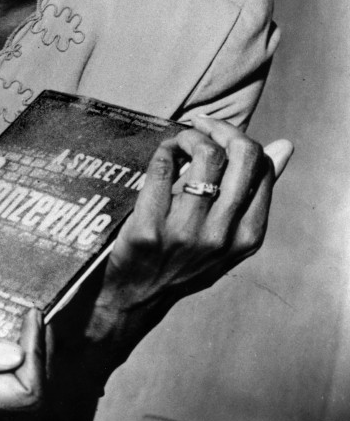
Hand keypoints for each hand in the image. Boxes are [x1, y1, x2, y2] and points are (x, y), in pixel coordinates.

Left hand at [98, 116, 293, 313]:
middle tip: (200, 124)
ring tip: (179, 142)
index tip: (219, 133)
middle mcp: (221, 236)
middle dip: (220, 128)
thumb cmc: (185, 258)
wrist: (137, 295)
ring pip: (204, 156)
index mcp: (247, 237)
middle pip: (241, 155)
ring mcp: (186, 234)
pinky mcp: (149, 229)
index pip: (261, 167)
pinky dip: (164, 151)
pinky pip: (163, 168)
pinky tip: (162, 155)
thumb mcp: (229, 237)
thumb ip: (254, 194)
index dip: (239, 139)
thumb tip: (284, 146)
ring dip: (188, 136)